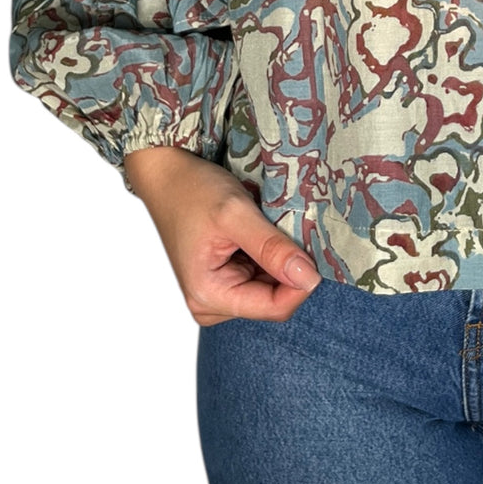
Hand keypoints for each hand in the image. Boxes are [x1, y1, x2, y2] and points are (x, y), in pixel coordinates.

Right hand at [123, 145, 321, 324]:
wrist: (169, 176)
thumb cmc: (194, 191)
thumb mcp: (236, 214)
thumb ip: (272, 248)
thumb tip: (309, 279)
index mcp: (209, 295)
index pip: (275, 308)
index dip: (301, 282)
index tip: (313, 250)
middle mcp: (211, 304)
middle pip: (274, 300)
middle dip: (289, 269)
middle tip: (285, 231)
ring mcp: (217, 293)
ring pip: (271, 289)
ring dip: (280, 261)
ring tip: (268, 229)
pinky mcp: (224, 281)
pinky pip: (262, 278)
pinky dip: (270, 257)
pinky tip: (260, 234)